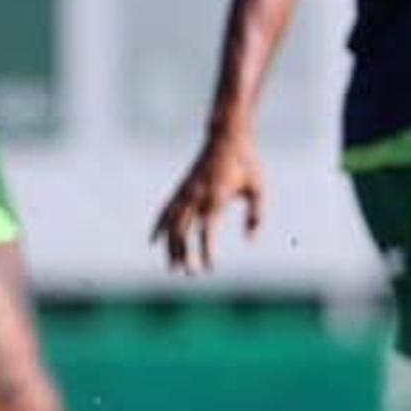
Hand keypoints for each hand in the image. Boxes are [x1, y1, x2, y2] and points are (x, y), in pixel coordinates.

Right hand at [150, 133, 264, 273]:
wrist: (227, 136)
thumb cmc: (247, 163)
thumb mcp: (258, 188)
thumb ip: (256, 215)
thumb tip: (250, 240)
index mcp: (216, 197)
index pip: (206, 230)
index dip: (206, 249)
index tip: (210, 267)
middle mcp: (196, 196)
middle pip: (183, 231)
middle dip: (185, 254)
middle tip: (190, 274)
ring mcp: (186, 192)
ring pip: (171, 224)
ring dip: (170, 247)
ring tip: (172, 267)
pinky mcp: (181, 189)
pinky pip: (165, 211)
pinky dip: (158, 226)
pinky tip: (152, 242)